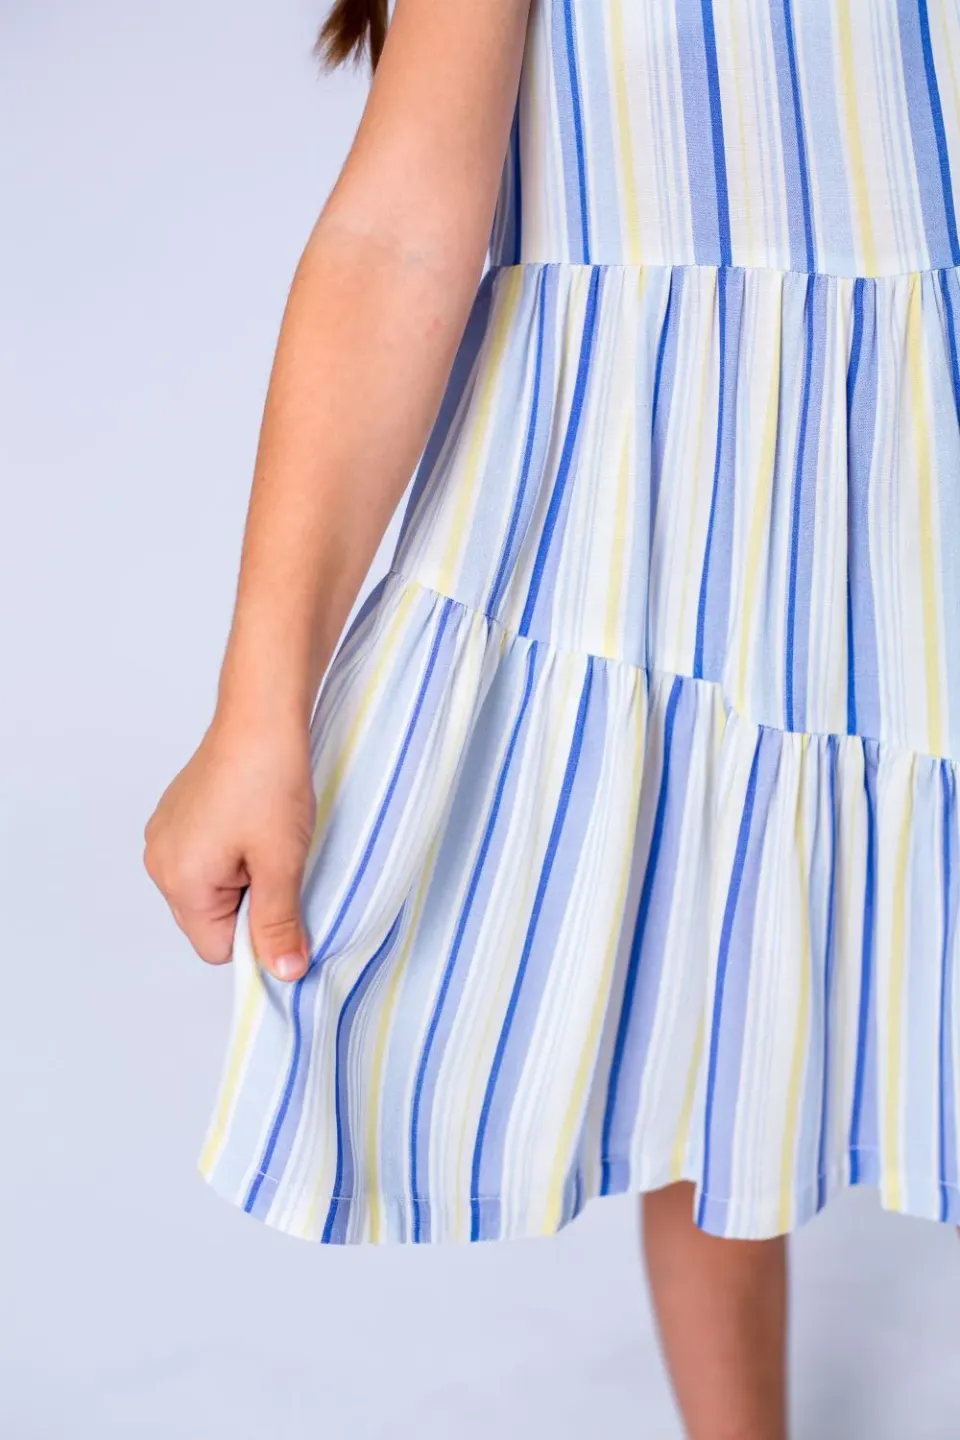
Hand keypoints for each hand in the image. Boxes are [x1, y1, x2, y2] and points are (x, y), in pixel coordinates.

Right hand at [144, 716, 315, 981]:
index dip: (256, 935)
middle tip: (277, 862)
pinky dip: (231, 850)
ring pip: (210, 887)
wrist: (261, 717)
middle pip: (209, 919)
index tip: (284, 901)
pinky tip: (253, 819)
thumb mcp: (281, 863)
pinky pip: (204, 856)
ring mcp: (164, 835)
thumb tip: (285, 973)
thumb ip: (279, 924)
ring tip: (266, 837)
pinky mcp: (176, 814)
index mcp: (179, 881)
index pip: (216, 949)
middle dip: (249, 902)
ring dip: (242, 875)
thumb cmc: (270, 783)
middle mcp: (159, 861)